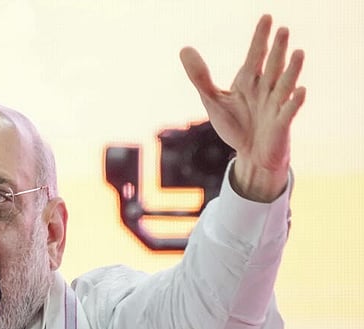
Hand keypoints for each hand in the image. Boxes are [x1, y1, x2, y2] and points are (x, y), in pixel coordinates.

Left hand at [180, 15, 305, 201]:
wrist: (250, 155)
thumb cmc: (235, 125)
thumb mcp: (212, 100)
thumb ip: (200, 76)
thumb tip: (184, 48)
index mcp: (248, 82)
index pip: (255, 56)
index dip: (260, 38)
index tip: (267, 17)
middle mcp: (265, 90)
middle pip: (272, 66)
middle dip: (277, 49)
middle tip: (283, 29)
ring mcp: (275, 106)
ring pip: (285, 85)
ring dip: (292, 70)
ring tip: (298, 52)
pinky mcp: (280, 125)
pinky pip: (288, 112)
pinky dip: (294, 102)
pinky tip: (300, 90)